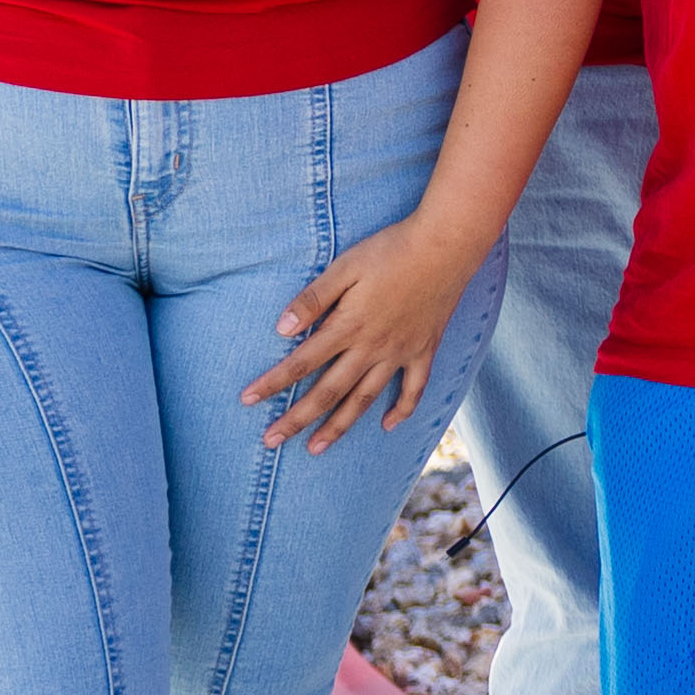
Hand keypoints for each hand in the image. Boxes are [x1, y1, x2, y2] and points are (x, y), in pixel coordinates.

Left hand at [247, 216, 480, 449]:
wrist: (447, 245)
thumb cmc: (391, 250)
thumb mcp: (345, 266)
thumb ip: (313, 299)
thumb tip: (281, 329)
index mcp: (349, 326)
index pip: (302, 362)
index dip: (272, 382)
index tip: (247, 400)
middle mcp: (372, 347)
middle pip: (328, 391)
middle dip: (297, 419)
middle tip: (271, 440)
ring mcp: (400, 352)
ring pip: (364, 398)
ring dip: (338, 426)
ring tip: (315, 448)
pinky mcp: (424, 349)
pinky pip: (414, 387)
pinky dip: (402, 409)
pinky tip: (387, 426)